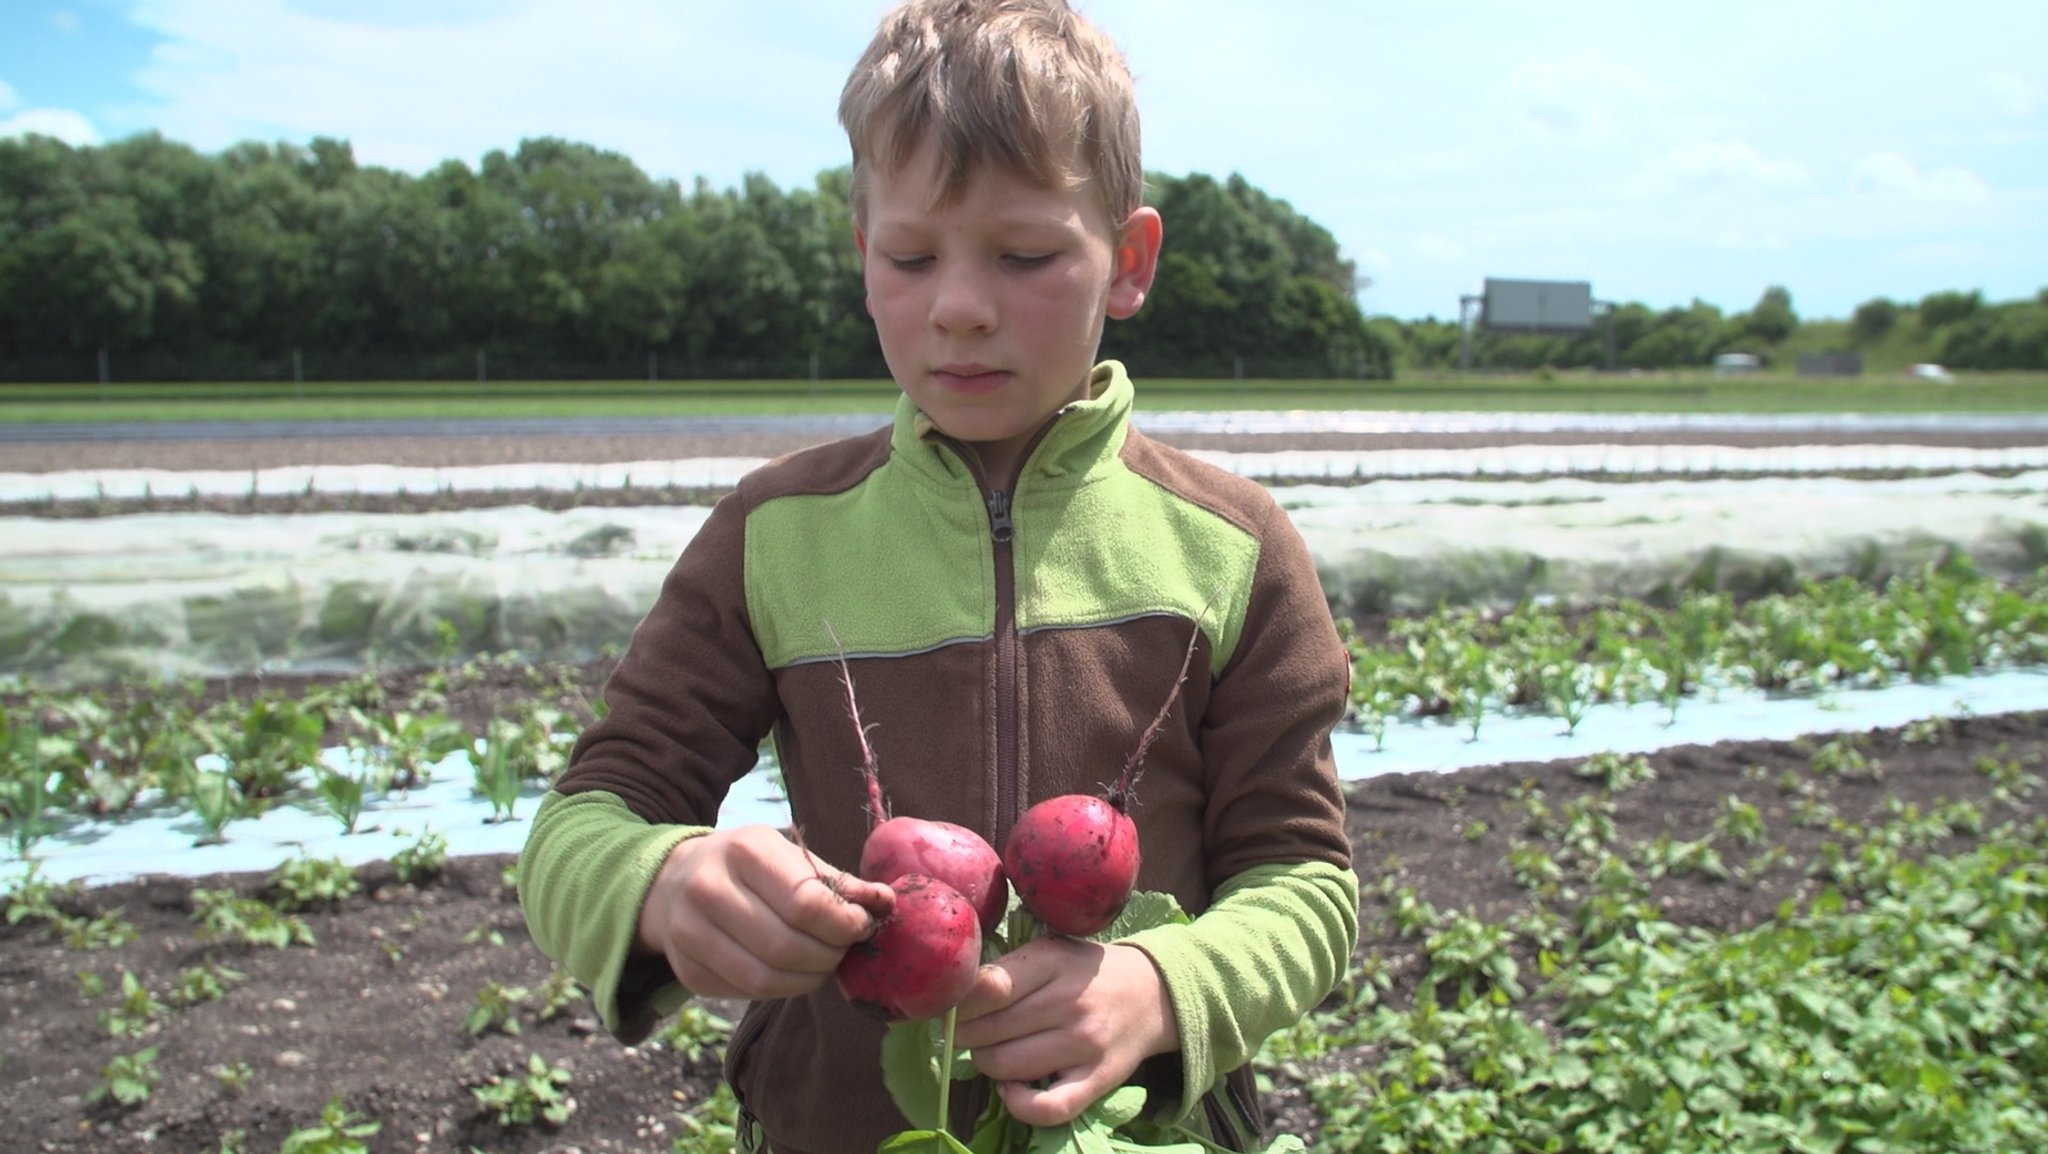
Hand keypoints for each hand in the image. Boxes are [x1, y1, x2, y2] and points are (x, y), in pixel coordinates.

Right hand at [635, 825, 892, 1000]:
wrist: (673, 881)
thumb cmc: (747, 866)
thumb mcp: (788, 855)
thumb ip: (836, 881)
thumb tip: (885, 902)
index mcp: (743, 851)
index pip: (804, 902)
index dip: (843, 923)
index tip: (862, 925)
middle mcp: (708, 890)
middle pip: (785, 946)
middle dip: (829, 955)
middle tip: (845, 949)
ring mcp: (690, 934)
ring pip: (765, 979)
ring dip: (809, 978)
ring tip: (824, 963)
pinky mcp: (688, 971)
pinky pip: (747, 993)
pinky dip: (783, 989)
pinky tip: (794, 972)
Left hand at [952, 938, 1179, 1126]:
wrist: (1151, 993)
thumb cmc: (1084, 971)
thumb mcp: (1048, 951)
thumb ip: (1005, 969)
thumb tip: (951, 997)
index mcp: (1052, 961)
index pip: (986, 987)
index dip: (957, 1002)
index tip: (952, 1006)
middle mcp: (1069, 1002)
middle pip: (987, 1031)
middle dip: (964, 1034)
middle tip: (967, 1031)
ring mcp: (1084, 1044)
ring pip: (1005, 1066)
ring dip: (985, 1063)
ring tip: (991, 1051)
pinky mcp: (1098, 1079)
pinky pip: (1047, 1108)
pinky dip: (1018, 1104)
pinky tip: (1010, 1088)